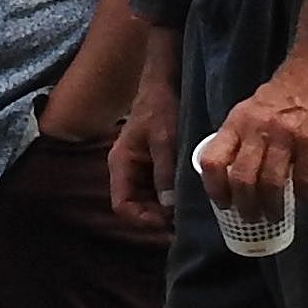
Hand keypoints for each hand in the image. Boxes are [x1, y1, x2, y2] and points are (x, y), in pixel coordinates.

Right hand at [110, 64, 176, 217]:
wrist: (164, 84)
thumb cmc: (160, 107)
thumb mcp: (164, 138)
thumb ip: (164, 171)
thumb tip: (168, 205)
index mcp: (121, 164)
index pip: (122, 205)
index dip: (142, 219)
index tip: (167, 224)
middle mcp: (125, 170)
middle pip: (134, 206)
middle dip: (155, 217)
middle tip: (182, 224)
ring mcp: (138, 168)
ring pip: (146, 200)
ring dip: (163, 209)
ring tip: (187, 214)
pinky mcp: (151, 165)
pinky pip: (156, 189)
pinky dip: (168, 198)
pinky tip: (187, 199)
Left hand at [199, 38, 307, 232]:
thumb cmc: (287, 90)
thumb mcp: (253, 108)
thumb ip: (243, 136)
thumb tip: (234, 172)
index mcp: (237, 122)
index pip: (213, 161)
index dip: (214, 188)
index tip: (223, 204)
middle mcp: (257, 129)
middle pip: (241, 179)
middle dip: (245, 206)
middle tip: (252, 218)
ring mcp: (286, 135)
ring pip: (271, 183)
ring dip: (272, 206)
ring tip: (274, 215)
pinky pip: (305, 176)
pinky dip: (304, 192)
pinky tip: (305, 198)